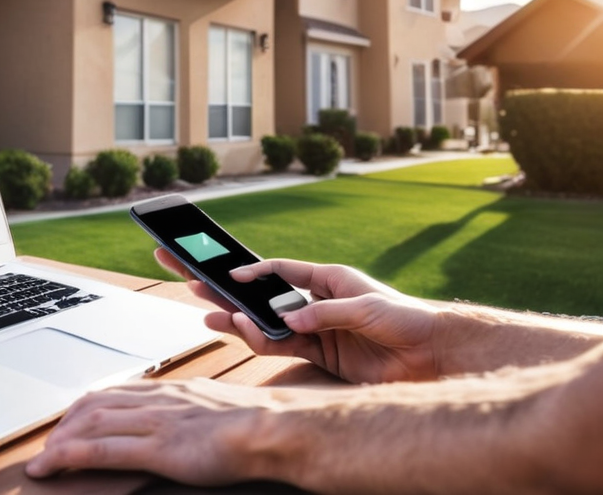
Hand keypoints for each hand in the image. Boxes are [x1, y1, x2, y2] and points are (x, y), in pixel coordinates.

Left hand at [26, 377, 276, 485]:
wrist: (272, 427)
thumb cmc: (253, 422)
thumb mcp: (213, 408)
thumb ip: (189, 412)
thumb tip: (181, 424)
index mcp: (170, 389)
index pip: (114, 392)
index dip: (86, 408)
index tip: (70, 423)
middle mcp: (156, 398)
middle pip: (96, 404)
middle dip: (66, 424)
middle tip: (48, 445)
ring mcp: (155, 421)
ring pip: (92, 422)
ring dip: (61, 440)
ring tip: (44, 460)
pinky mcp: (158, 447)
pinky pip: (104, 448)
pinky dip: (72, 455)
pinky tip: (53, 464)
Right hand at [154, 249, 443, 383]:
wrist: (435, 356)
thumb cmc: (407, 318)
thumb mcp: (367, 308)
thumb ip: (326, 314)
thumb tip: (290, 319)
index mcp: (326, 278)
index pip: (279, 270)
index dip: (251, 271)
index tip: (226, 272)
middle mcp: (315, 302)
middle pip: (262, 293)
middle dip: (225, 288)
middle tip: (190, 276)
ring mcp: (315, 329)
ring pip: (265, 322)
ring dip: (236, 318)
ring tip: (207, 313)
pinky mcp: (321, 355)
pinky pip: (282, 346)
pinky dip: (262, 341)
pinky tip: (244, 332)